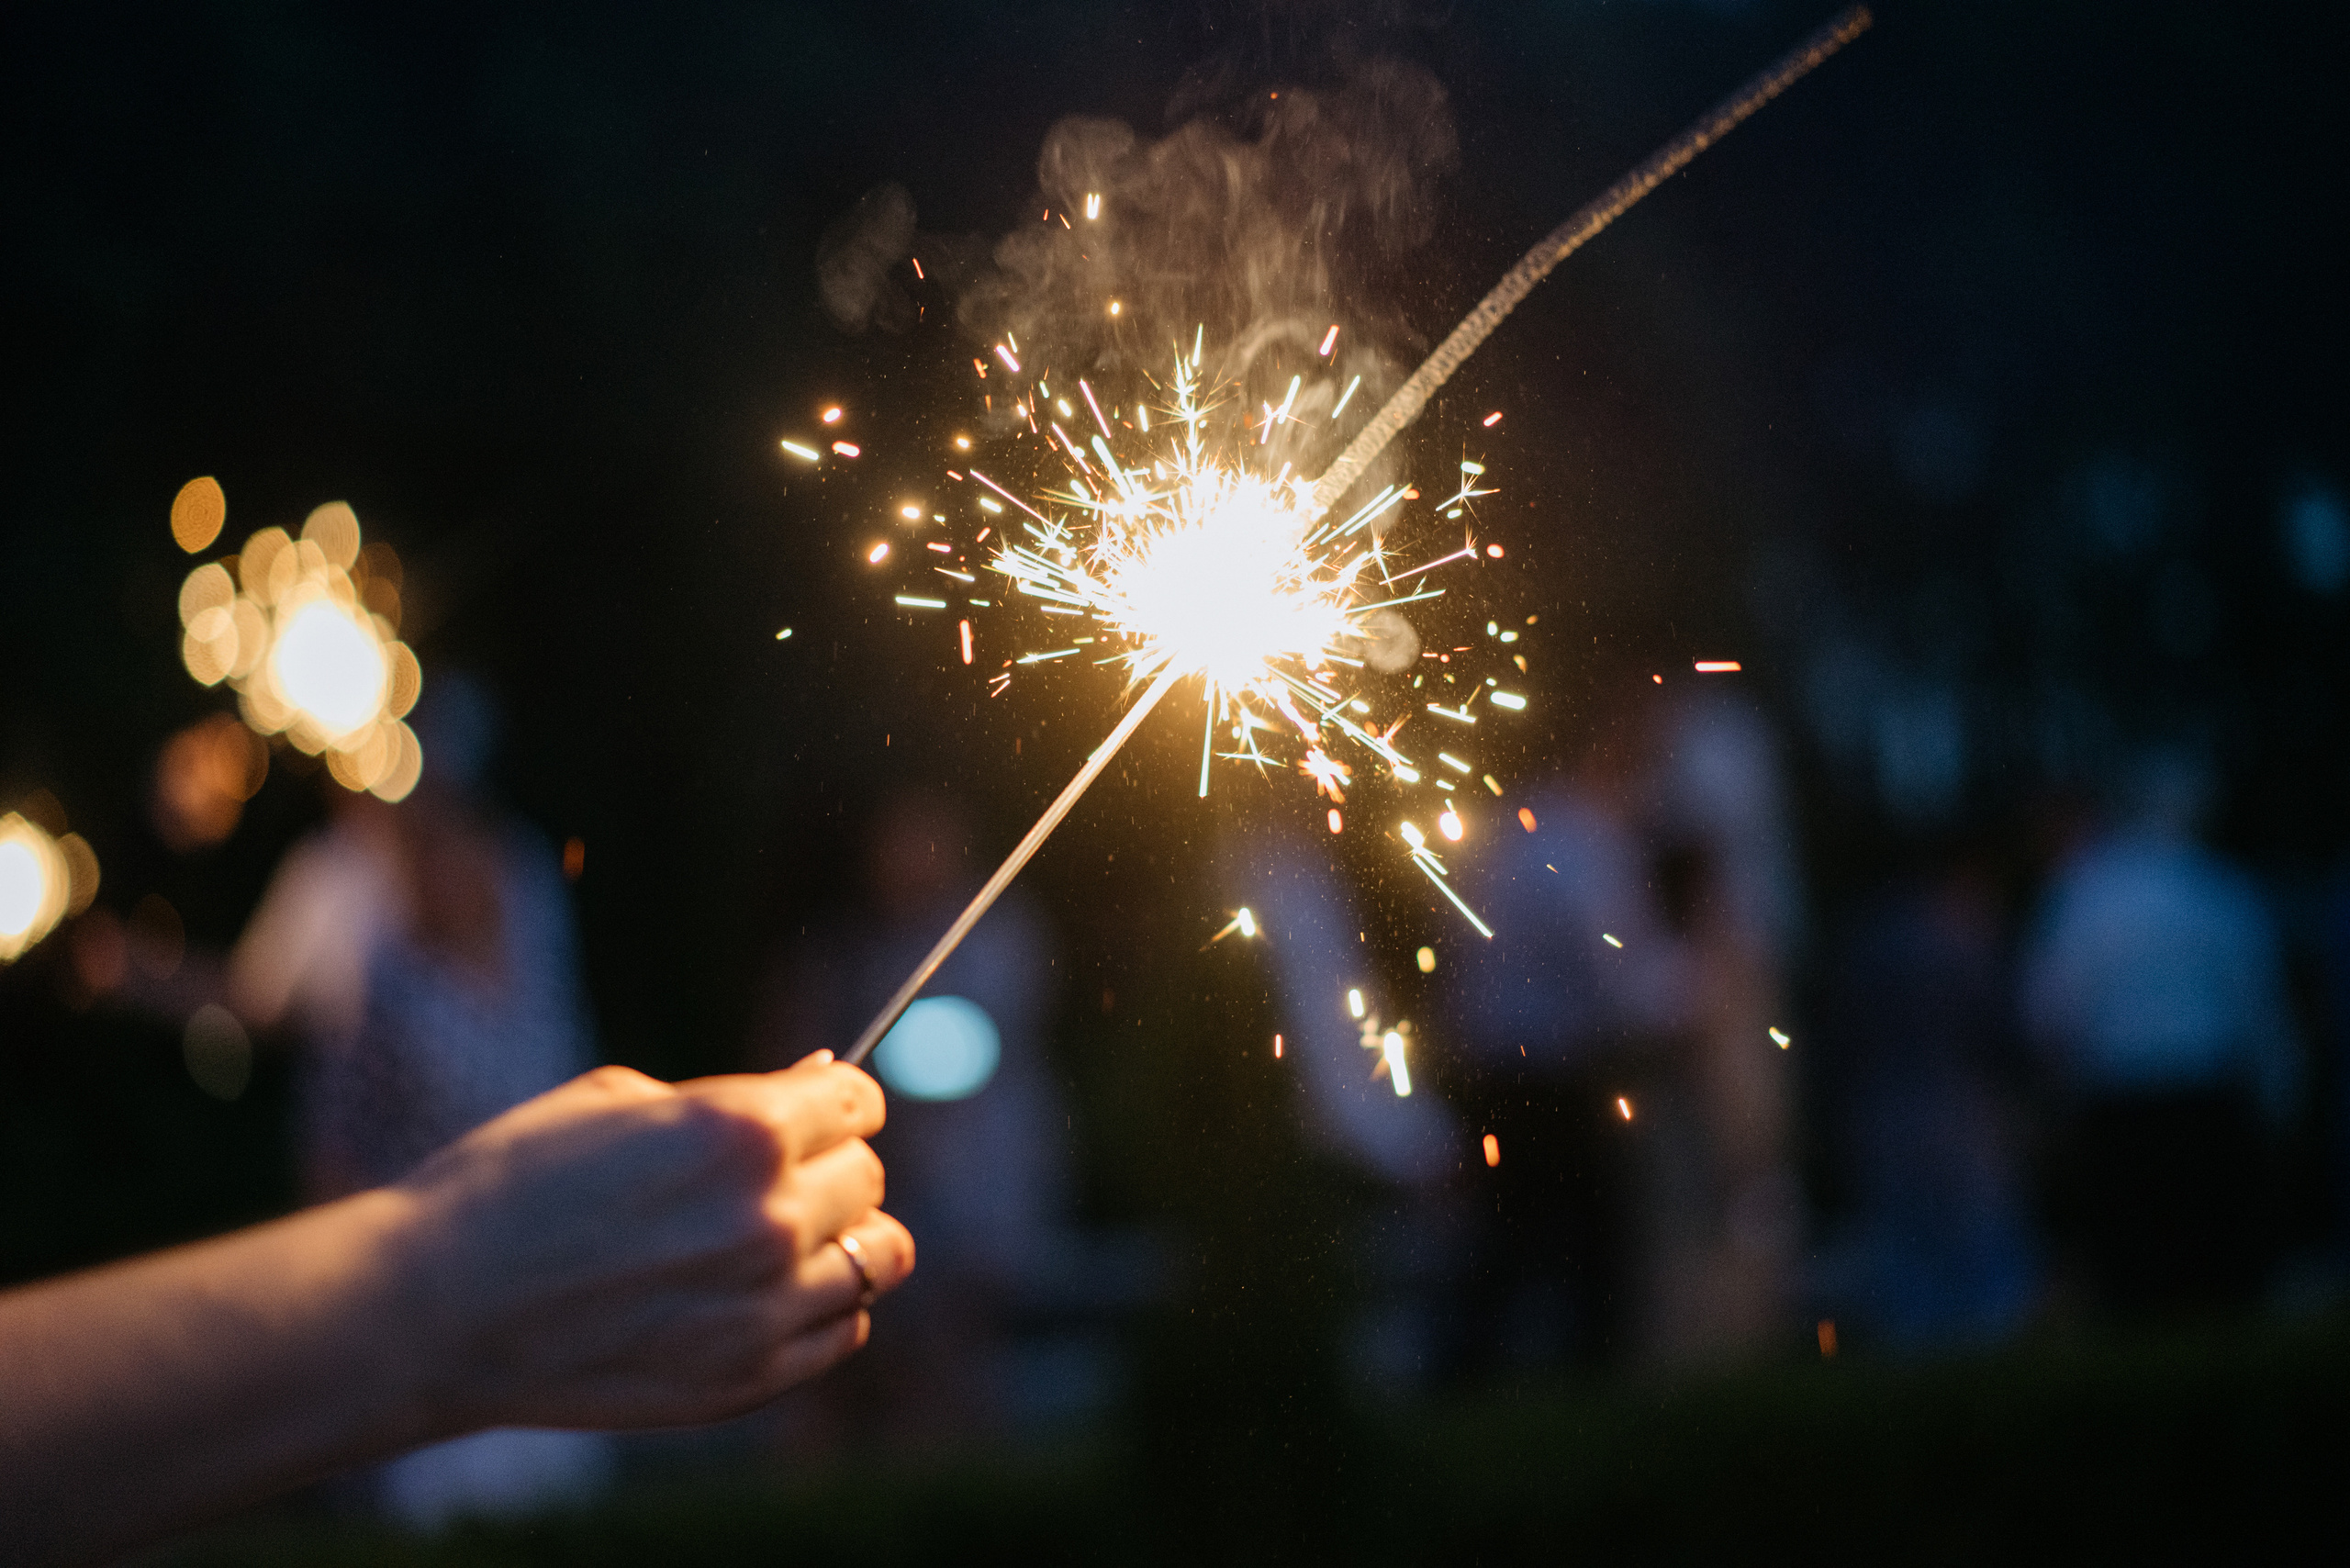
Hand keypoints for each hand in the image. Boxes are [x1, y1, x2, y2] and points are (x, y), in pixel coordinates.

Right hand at [392, 1055, 913, 1432]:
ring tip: (788, 1238)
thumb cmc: (511, 1184)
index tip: (814, 1114)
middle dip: (831, 1167)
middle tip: (775, 1177)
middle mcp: (770, 1217)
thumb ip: (729, 1097)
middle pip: (869, 1178)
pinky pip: (844, 1330)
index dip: (836, 1104)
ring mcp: (764, 1306)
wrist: (434, 1311)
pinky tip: (767, 1294)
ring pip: (880, 1257)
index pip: (859, 1104)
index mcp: (742, 1132)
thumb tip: (817, 1080)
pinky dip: (824, 1309)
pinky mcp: (748, 1378)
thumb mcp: (614, 1100)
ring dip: (846, 1240)